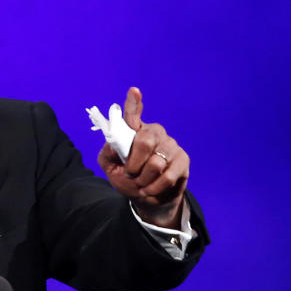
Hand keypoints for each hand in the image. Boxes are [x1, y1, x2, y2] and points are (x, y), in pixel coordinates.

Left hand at [97, 87, 188, 227]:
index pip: (133, 114)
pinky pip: (167, 176)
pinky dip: (155, 187)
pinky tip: (150, 190)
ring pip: (156, 163)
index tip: (133, 91)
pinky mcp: (182, 159)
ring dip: (143, 180)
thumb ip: (108, 154)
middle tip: (130, 175)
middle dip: (133, 164)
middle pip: (144, 140)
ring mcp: (170, 145)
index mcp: (135, 131)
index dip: (133, 103)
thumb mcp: (111, 168)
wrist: (148, 199)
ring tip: (141, 185)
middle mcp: (154, 133)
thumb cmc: (129, 180)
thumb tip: (113, 143)